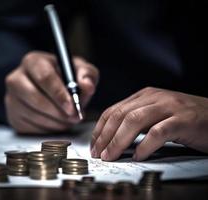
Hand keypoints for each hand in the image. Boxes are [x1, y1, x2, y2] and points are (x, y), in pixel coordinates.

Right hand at [5, 51, 98, 132]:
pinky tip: (57, 123)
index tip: (72, 107)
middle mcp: (16, 79)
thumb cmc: (64, 77)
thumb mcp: (79, 70)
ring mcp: (11, 99)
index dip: (59, 94)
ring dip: (55, 122)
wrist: (47, 88)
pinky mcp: (13, 116)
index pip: (44, 78)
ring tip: (69, 120)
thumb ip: (87, 75)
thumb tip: (87, 86)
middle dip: (58, 112)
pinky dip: (47, 129)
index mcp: (33, 62)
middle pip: (36, 98)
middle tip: (75, 117)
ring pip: (33, 115)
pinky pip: (30, 128)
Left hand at [91, 87, 207, 160]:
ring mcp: (169, 107)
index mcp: (145, 96)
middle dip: (105, 136)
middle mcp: (155, 98)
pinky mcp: (183, 119)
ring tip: (111, 156)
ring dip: (118, 141)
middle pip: (120, 115)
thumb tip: (112, 137)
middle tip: (98, 153)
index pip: (114, 110)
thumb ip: (136, 120)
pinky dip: (145, 146)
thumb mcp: (156, 114)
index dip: (100, 129)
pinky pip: (158, 132)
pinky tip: (138, 156)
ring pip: (134, 121)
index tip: (94, 144)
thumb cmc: (184, 119)